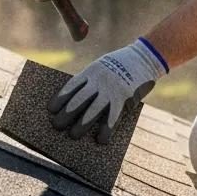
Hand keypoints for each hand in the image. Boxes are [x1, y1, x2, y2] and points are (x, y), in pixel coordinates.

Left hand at [48, 38, 167, 142]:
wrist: (145, 56)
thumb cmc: (122, 64)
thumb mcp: (103, 66)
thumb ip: (92, 81)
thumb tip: (78, 102)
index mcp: (92, 71)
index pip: (72, 85)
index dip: (60, 98)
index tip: (50, 109)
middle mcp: (99, 80)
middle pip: (79, 99)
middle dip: (66, 113)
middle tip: (56, 125)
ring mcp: (112, 89)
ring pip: (93, 109)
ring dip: (83, 123)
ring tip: (73, 135)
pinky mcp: (125, 97)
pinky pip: (114, 115)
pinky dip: (108, 128)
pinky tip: (102, 139)